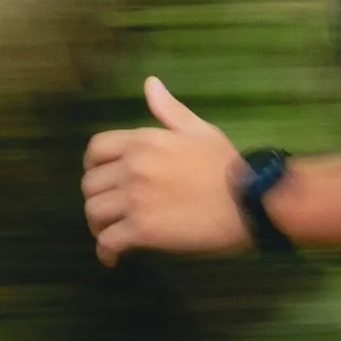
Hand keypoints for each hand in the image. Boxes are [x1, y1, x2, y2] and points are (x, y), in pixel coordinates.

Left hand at [84, 75, 255, 261]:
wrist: (250, 201)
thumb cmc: (229, 165)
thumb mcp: (200, 130)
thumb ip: (169, 110)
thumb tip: (150, 83)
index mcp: (144, 141)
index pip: (96, 149)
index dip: (92, 166)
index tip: (102, 179)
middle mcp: (133, 168)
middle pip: (90, 184)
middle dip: (97, 198)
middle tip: (110, 211)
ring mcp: (135, 200)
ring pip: (94, 213)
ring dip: (98, 226)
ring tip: (110, 234)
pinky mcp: (143, 230)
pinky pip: (109, 241)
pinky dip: (106, 252)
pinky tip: (113, 258)